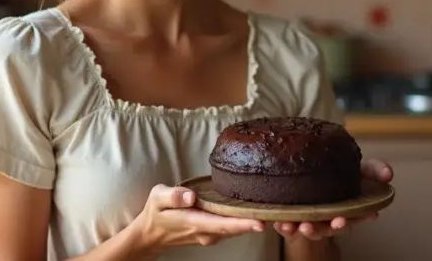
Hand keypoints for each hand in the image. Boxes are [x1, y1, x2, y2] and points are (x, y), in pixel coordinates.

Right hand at [131, 184, 264, 251]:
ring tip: (274, 209)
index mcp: (194, 222)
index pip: (222, 224)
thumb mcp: (157, 198)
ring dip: (254, 221)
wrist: (151, 235)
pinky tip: (258, 210)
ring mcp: (211, 235)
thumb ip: (173, 196)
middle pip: (235, 228)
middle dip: (257, 222)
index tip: (261, 221)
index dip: (242, 223)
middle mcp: (206, 233)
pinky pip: (232, 227)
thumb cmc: (155, 212)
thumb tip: (191, 196)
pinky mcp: (213, 233)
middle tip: (280, 214)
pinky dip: (245, 220)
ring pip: (235, 229)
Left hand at [274, 158, 393, 240]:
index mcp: (346, 208)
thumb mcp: (358, 168)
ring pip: (308, 227)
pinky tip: (278, 222)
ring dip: (305, 229)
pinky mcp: (291, 217)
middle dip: (329, 227)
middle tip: (330, 224)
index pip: (355, 216)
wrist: (310, 169)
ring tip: (301, 226)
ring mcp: (310, 218)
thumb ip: (374, 170)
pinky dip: (282, 225)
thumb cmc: (338, 172)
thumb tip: (388, 173)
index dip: (356, 219)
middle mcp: (329, 217)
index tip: (353, 218)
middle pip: (330, 226)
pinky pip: (286, 224)